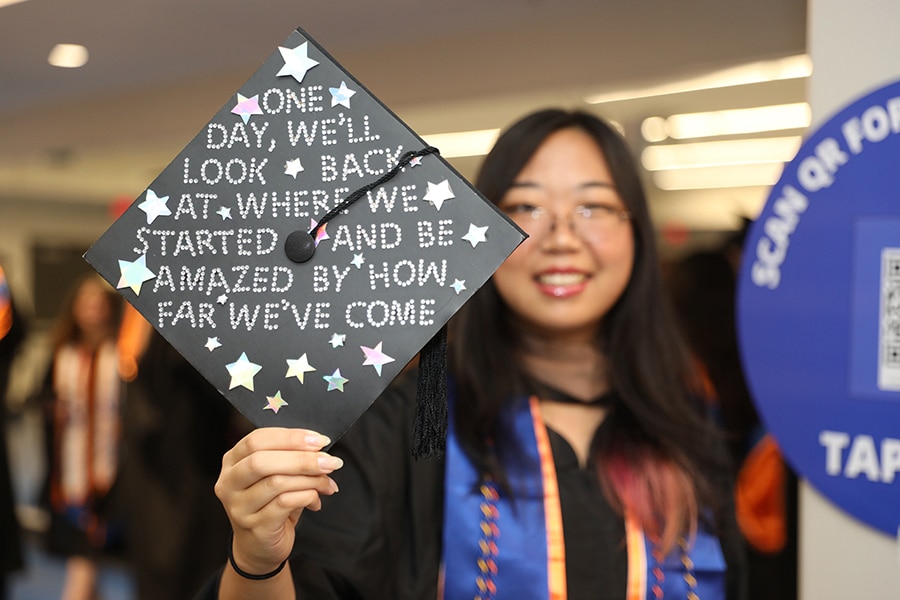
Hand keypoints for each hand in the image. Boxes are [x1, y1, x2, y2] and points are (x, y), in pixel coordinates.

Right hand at [215, 427, 341, 575]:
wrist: (260, 546)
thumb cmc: (270, 504)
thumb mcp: (276, 476)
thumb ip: (291, 459)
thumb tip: (321, 451)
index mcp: (232, 462)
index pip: (257, 439)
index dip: (291, 437)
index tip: (319, 440)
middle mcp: (229, 483)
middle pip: (262, 460)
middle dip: (302, 458)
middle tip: (329, 461)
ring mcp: (239, 507)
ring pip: (276, 482)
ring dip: (310, 479)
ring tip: (327, 483)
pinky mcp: (254, 526)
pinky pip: (284, 504)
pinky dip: (307, 497)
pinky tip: (316, 500)